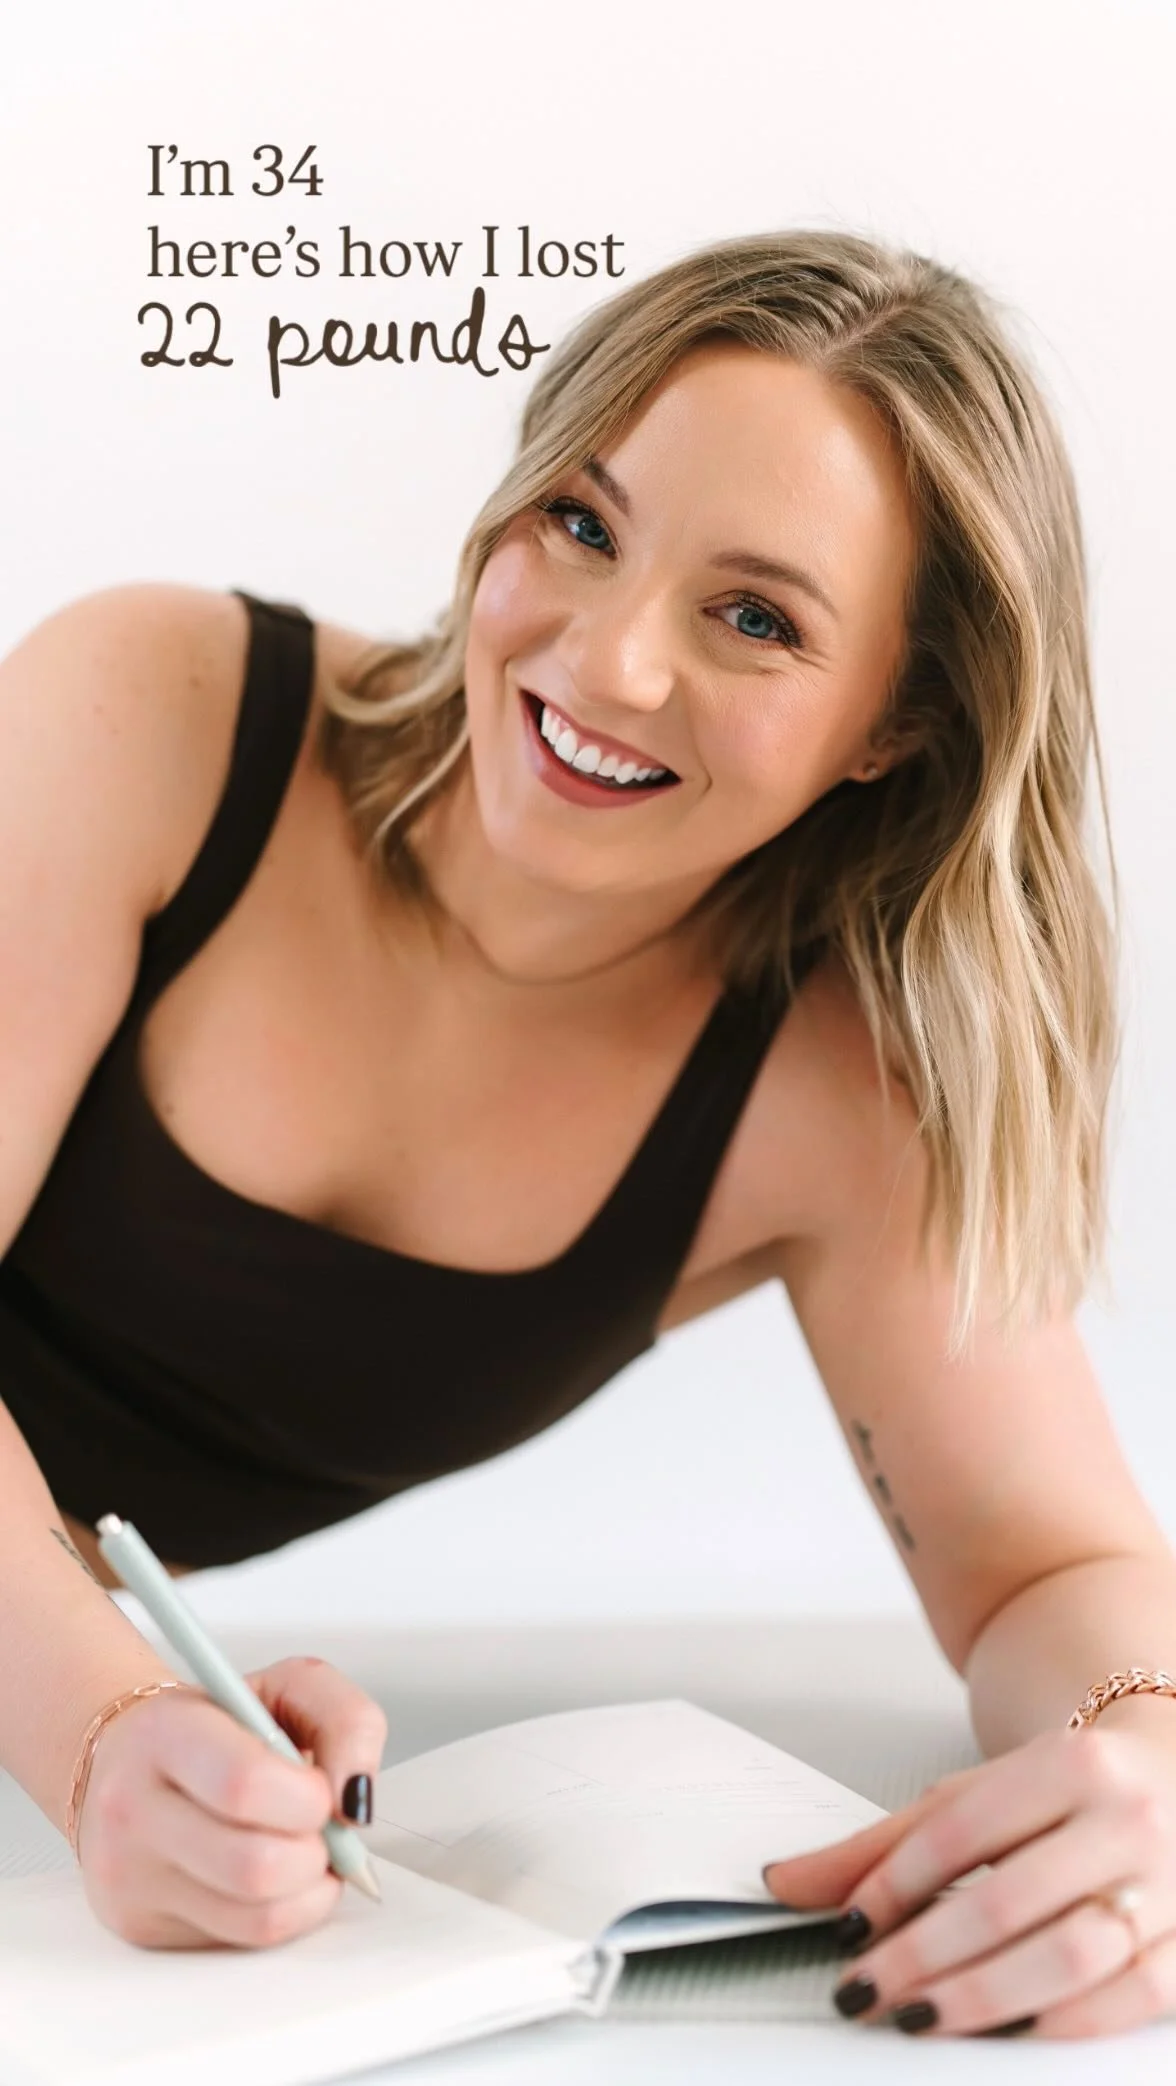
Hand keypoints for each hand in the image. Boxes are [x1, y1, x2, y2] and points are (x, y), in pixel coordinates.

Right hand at [77, 1655, 386, 1949]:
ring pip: (258, 1916)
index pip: (245, 1785)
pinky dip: (287, 1911)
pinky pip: (245, 1940)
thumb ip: (347, 1721)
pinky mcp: (142, 1925)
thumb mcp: (290, 1686)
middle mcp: (132, 1809)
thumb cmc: (218, 1724)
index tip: (322, 1791)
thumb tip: (356, 1800)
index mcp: (165, 1734)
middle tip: (319, 1826)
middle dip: (316, 1851)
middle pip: (256, 1866)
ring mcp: (130, 1877)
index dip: (308, 1799)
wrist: (132, 1758)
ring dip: (309, 1887)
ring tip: (303, 1848)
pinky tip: (279, 1876)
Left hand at [762, 1720, 1175, 2038]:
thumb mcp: (979, 1796)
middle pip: (1007, 1901)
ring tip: (917, 2016)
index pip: (963, 1830)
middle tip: (864, 1992)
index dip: (895, 1885)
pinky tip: (1001, 2034)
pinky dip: (1058, 2024)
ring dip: (980, 2000)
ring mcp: (1170, 1885)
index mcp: (1072, 1763)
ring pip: (1067, 1958)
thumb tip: (786, 1883)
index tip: (848, 1930)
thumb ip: (886, 1844)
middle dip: (922, 1957)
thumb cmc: (1067, 1795)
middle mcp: (1127, 1819)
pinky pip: (1127, 2000)